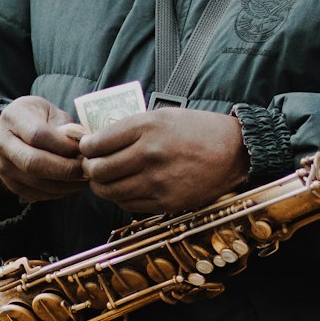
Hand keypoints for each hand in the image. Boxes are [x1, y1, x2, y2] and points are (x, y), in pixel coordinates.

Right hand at [0, 95, 84, 203]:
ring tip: (84, 178)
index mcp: (13, 118)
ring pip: (36, 183)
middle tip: (86, 168)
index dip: (64, 145)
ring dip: (65, 184)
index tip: (83, 148)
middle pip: (33, 163)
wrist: (7, 131)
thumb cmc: (35, 117)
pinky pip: (36, 194)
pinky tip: (72, 185)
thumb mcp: (48, 110)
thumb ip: (64, 125)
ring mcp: (3, 167)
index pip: (38, 135)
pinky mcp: (10, 184)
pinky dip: (58, 192)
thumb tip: (84, 145)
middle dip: (65, 169)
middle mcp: (2, 143)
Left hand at [78, 107, 248, 213]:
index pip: (97, 143)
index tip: (87, 148)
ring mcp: (157, 181)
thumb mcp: (162, 116)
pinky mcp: (166, 202)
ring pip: (109, 191)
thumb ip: (129, 127)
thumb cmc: (196, 130)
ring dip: (101, 186)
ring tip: (106, 179)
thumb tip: (95, 141)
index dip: (85, 147)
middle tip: (92, 166)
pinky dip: (120, 197)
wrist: (233, 152)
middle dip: (89, 169)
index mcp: (146, 127)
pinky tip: (125, 188)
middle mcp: (149, 154)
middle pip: (98, 170)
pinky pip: (128, 204)